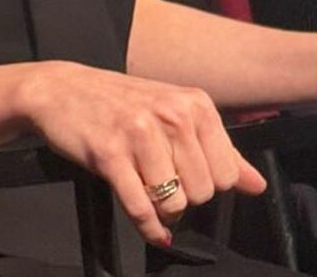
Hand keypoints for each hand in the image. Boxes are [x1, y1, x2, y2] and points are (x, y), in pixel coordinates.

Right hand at [18, 61, 266, 246]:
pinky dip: (147, 226)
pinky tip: (148, 224)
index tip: (183, 172)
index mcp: (192, 103)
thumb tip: (256, 185)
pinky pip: (141, 208)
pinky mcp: (109, 154)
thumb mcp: (172, 112)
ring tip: (146, 188)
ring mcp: (138, 133)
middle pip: (202, 192)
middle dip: (183, 196)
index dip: (206, 183)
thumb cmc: (120, 103)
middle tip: (159, 179)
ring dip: (161, 208)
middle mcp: (169, 114)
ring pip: (174, 203)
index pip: (226, 173)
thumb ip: (218, 148)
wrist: (60, 90)